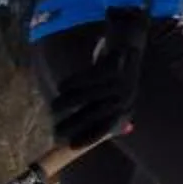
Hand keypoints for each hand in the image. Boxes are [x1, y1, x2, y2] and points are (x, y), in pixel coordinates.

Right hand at [45, 9, 148, 147]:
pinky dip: (75, 82)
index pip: (108, 127)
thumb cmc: (112, 70)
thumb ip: (100, 112)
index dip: (90, 137)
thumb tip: (80, 137)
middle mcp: (127, 96)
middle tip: (55, 130)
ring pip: (91, 95)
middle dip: (76, 124)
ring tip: (54, 108)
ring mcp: (123, 80)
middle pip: (99, 114)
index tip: (71, 146)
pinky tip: (62, 87)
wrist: (128, 37)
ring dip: (70, 102)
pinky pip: (91, 76)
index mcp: (126, 106)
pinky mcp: (116, 63)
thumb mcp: (108, 92)